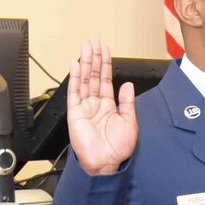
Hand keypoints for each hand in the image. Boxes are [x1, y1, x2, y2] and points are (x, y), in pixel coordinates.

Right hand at [66, 37, 138, 174]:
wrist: (106, 163)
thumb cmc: (117, 149)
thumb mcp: (130, 122)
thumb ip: (127, 102)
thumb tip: (128, 85)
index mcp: (109, 106)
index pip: (106, 79)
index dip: (106, 63)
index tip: (105, 49)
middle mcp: (96, 104)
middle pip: (94, 75)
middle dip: (94, 57)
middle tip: (94, 41)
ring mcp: (85, 106)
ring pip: (85, 79)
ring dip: (85, 62)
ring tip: (86, 46)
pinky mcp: (76, 112)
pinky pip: (74, 91)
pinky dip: (75, 77)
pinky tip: (76, 64)